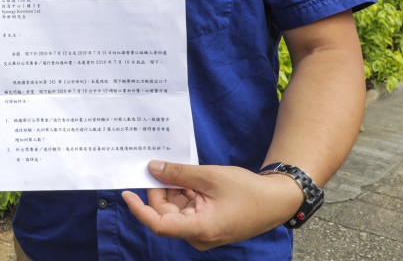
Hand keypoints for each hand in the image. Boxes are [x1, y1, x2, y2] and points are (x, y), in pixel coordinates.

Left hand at [122, 160, 304, 250]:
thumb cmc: (247, 190)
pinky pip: (186, 209)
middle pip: (165, 212)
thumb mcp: (209, 177)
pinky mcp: (206, 224)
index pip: (159, 225)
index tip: (126, 193)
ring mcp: (202, 231)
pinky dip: (185, 193)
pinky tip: (192, 179)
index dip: (139, 209)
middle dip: (163, 189)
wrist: (276, 200)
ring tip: (188, 172)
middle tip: (166, 165)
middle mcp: (198, 235)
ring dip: (176, 189)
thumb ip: (178, 174)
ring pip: (175, 209)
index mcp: (199, 229)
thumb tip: (153, 168)